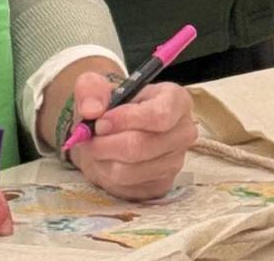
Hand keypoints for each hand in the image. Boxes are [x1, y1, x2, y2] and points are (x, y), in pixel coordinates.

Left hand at [63, 72, 197, 200]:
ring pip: (129, 170)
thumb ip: (90, 89)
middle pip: (140, 146)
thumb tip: (91, 110)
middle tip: (91, 138)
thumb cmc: (114, 107)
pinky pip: (127, 187)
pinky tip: (108, 162)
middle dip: (105, 144)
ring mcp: (175, 162)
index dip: (125, 120)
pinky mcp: (162, 185)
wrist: (116, 134)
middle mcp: (183, 132)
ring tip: (98, 149)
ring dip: (103, 161)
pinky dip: (108, 176)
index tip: (101, 122)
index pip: (159, 115)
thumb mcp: (98, 86)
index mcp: (177, 100)